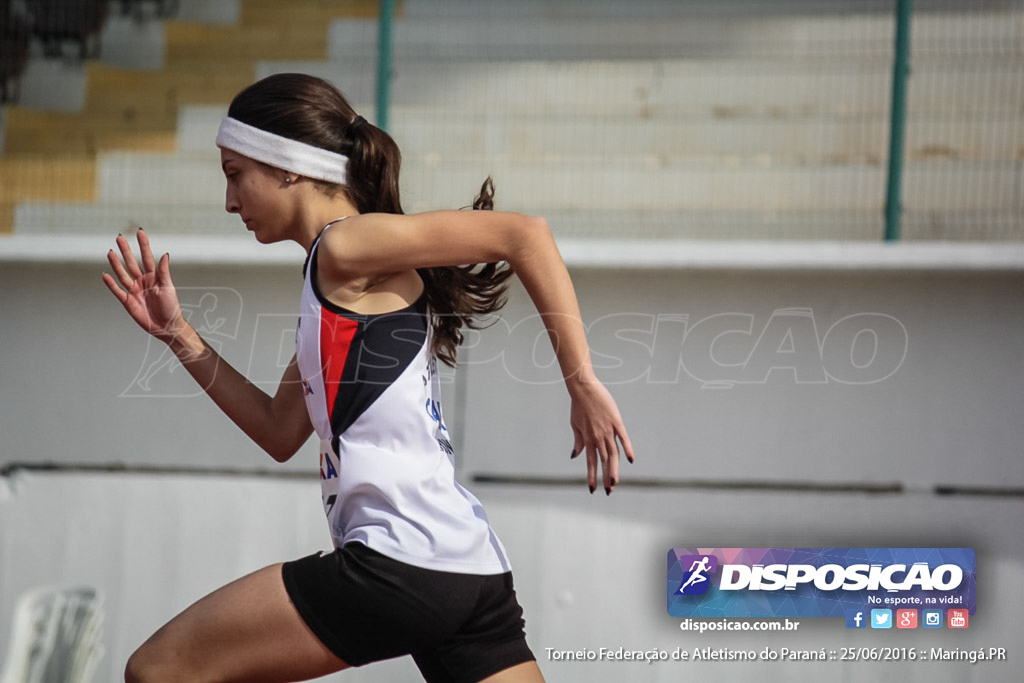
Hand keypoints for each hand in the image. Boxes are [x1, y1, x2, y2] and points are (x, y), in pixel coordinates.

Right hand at [102, 229, 186, 342]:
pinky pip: (118, 291)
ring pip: (123, 275)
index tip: (139, 232)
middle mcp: (143, 281)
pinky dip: (111, 284)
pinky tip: (105, 275)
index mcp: (154, 276)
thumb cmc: (171, 307)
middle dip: (126, 251)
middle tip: (119, 238)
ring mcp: (134, 291)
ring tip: (110, 252)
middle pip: (131, 263)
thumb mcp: (168, 288)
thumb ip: (164, 272)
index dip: (143, 245)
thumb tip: (165, 254)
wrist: (167, 327)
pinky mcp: (128, 302)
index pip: (147, 257)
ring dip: (116, 264)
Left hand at [569, 378, 634, 494]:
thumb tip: (574, 456)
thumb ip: (578, 441)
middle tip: (608, 492)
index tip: (592, 490)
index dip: (592, 477)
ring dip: (614, 469)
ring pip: (613, 454)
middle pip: (603, 461)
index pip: (590, 462)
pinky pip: (623, 438)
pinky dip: (627, 449)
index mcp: (587, 439)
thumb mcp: (575, 425)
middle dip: (605, 477)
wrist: (583, 388)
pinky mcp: (616, 421)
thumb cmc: (578, 406)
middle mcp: (597, 437)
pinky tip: (631, 460)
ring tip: (615, 482)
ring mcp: (608, 430)